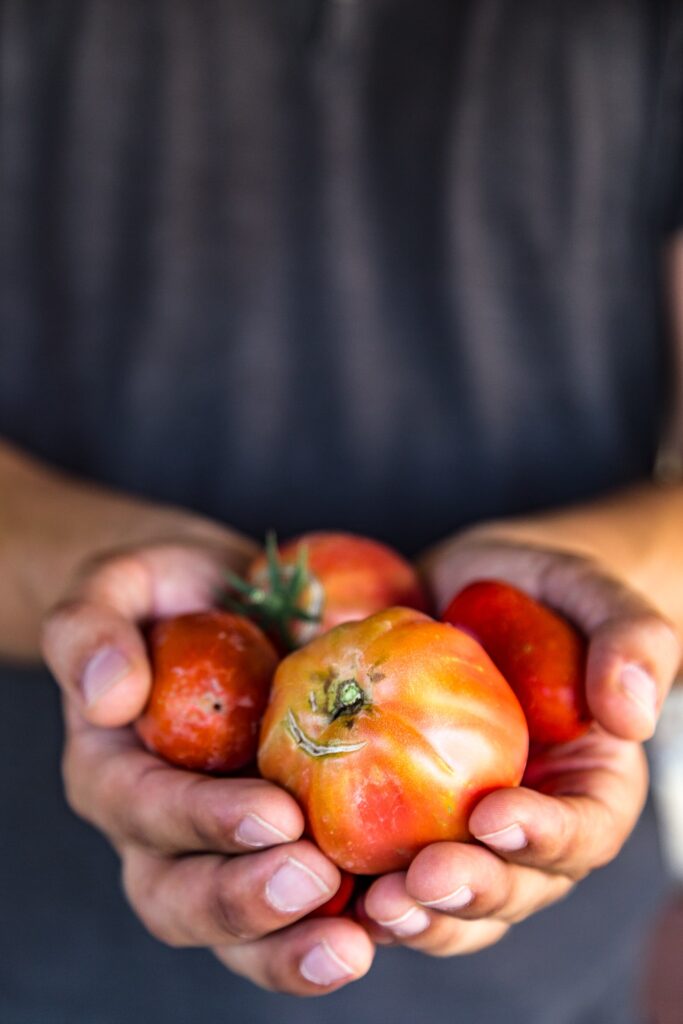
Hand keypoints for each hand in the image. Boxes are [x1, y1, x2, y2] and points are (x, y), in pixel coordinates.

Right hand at [42, 537, 373, 993]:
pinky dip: (350, 921)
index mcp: (116, 773)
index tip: (275, 814)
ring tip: (354, 943)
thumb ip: (90, 630)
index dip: (204, 821)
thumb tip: (106, 697)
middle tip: (314, 883)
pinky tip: (402, 917)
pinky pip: (310, 904)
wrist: (222, 600)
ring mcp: (228, 846)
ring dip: (291, 946)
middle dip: (245, 904)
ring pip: (241, 930)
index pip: (146, 810)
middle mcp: (165, 831)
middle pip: (183, 898)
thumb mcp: (120, 585)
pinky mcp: (290, 843)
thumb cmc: (168, 591)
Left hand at [358, 534, 679, 954]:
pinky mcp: (402, 817)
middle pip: (515, 886)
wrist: (469, 588)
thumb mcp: (590, 593)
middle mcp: (530, 825)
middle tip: (423, 880)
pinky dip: (358, 882)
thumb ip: (630, 639)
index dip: (546, 837)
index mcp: (590, 786)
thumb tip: (632, 715)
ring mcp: (463, 829)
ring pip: (451, 900)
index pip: (584, 831)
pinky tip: (322, 874)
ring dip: (418, 915)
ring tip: (376, 904)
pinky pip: (384, 864)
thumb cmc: (542, 589)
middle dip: (472, 893)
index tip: (495, 815)